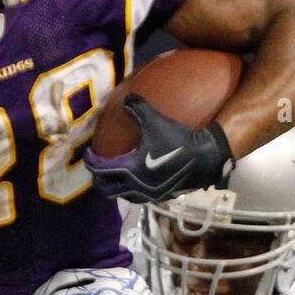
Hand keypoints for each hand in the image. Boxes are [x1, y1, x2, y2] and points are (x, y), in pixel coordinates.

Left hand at [85, 95, 232, 202]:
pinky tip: (135, 180)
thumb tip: (126, 97)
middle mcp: (136, 186)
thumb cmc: (178, 139)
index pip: (100, 168)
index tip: (89, 153)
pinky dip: (130, 191)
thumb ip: (139, 107)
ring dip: (114, 188)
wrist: (205, 158)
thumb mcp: (157, 120)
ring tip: (113, 177)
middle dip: (98, 180)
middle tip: (96, 169)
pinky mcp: (159, 197)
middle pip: (107, 189)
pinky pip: (138, 197)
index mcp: (130, 169)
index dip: (90, 160)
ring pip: (122, 196)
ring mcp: (147, 194)